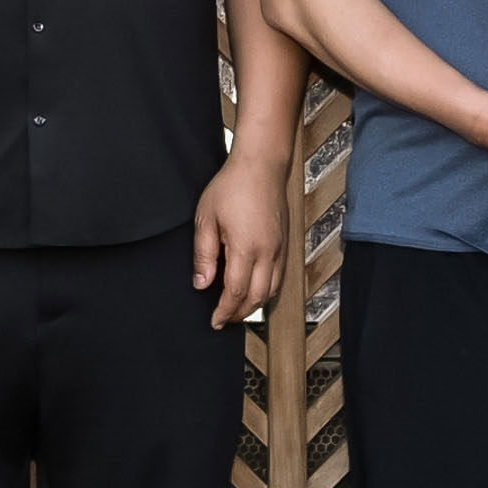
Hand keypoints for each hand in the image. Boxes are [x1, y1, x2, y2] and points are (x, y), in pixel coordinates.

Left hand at [192, 146, 287, 324]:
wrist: (261, 165)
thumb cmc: (232, 187)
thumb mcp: (206, 218)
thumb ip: (204, 255)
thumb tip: (202, 284)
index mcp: (246, 248)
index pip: (235, 293)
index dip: (224, 311)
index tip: (214, 321)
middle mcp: (268, 253)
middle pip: (257, 298)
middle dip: (240, 314)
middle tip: (224, 320)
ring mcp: (280, 249)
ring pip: (272, 290)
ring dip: (254, 304)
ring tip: (237, 309)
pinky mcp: (285, 243)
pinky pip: (279, 277)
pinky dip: (267, 290)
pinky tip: (253, 289)